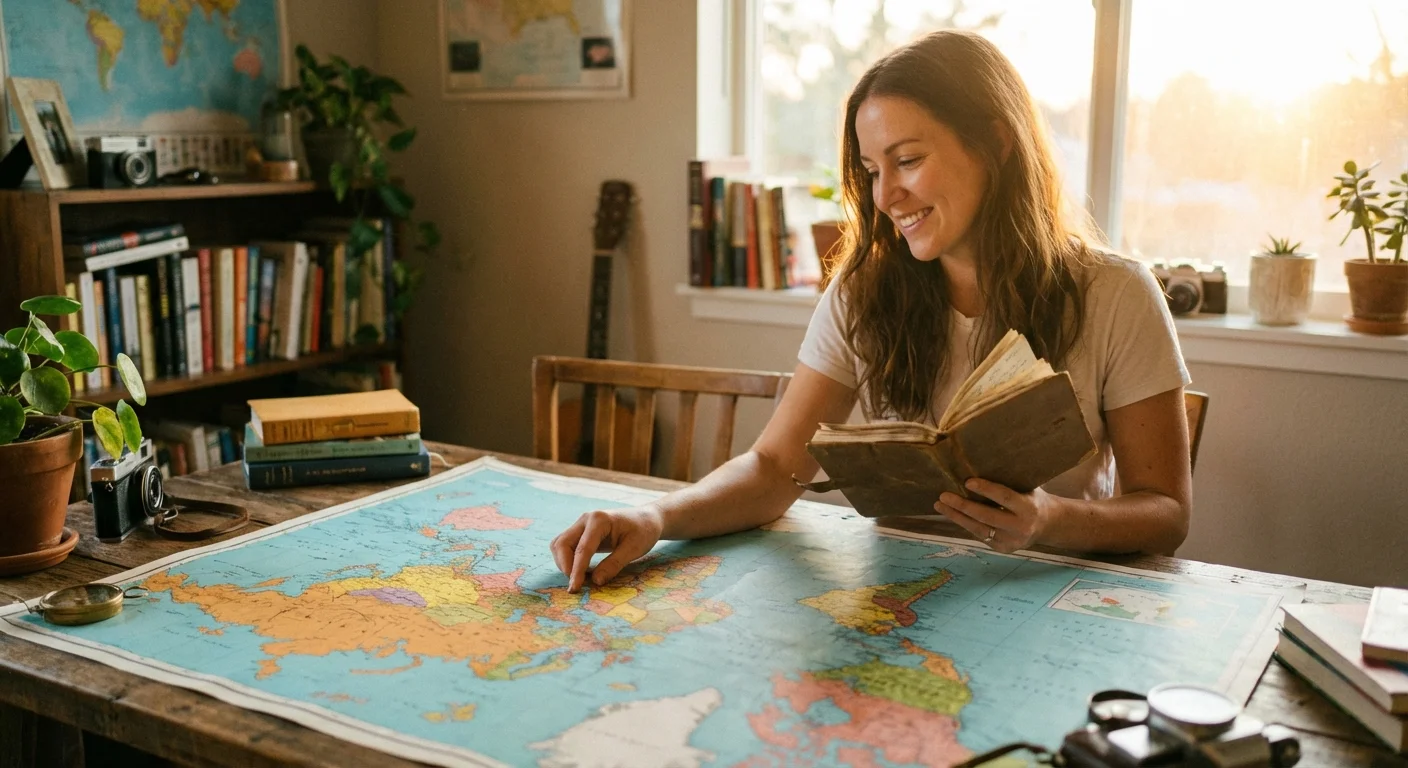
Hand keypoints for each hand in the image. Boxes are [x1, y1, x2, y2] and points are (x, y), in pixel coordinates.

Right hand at [550, 505, 664, 592]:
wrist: (646, 519)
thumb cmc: (643, 532)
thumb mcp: (634, 549)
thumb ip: (614, 565)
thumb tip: (595, 581)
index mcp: (599, 520)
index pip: (582, 548)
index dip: (577, 570)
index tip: (574, 588)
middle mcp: (585, 519)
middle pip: (562, 544)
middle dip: (565, 566)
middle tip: (576, 585)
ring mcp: (581, 524)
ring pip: (559, 544)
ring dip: (564, 563)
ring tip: (579, 578)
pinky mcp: (580, 531)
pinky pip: (565, 545)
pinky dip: (567, 559)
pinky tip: (580, 570)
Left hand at [935, 479, 1054, 553]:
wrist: (1048, 525)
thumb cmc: (1033, 498)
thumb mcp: (1028, 487)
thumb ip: (1009, 481)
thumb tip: (980, 462)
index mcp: (1028, 508)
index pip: (1004, 497)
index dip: (986, 490)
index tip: (967, 482)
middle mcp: (1020, 527)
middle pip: (986, 516)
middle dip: (963, 506)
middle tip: (943, 495)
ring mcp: (1011, 541)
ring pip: (978, 529)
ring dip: (956, 517)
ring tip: (940, 505)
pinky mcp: (1002, 549)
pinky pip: (979, 535)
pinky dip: (964, 524)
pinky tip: (952, 514)